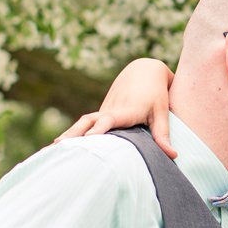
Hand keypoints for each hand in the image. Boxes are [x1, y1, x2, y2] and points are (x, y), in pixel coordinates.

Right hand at [55, 58, 175, 156]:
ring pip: (83, 123)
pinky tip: (63, 146)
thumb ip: (163, 135)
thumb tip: (173, 156)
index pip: (108, 120)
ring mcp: (103, 110)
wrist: (144, 70)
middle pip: (88, 122)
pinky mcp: (101, 112)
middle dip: (74, 134)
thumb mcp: (162, 114)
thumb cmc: (156, 94)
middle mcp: (110, 110)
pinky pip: (85, 124)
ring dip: (69, 135)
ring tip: (53, 150)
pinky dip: (74, 133)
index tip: (88, 138)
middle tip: (59, 148)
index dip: (99, 129)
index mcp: (125, 111)